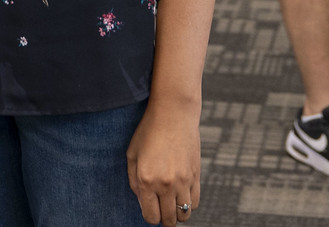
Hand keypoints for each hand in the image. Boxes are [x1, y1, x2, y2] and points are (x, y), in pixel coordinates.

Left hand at [127, 97, 200, 223]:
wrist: (174, 112)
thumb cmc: (149, 131)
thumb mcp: (132, 154)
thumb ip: (134, 182)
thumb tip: (143, 202)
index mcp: (147, 180)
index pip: (151, 216)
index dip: (150, 216)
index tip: (150, 208)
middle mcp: (166, 184)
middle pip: (168, 219)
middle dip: (163, 218)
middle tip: (161, 209)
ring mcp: (183, 181)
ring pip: (184, 214)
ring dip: (177, 213)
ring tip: (171, 202)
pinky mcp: (196, 175)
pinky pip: (195, 202)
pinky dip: (188, 204)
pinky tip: (181, 194)